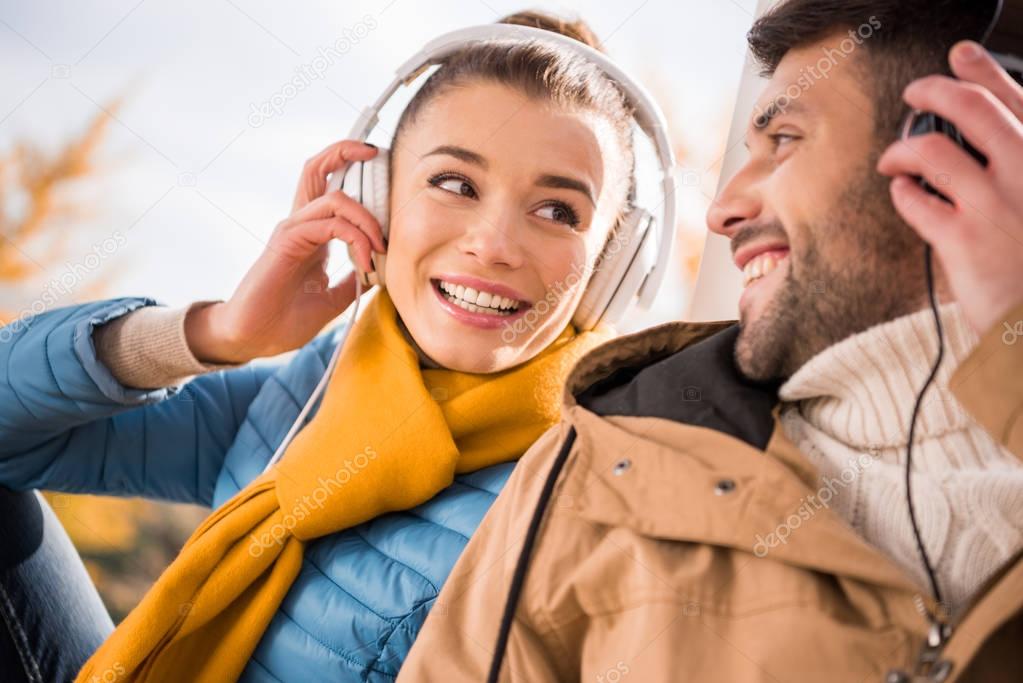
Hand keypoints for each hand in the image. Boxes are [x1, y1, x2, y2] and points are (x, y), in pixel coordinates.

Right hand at [187, 141, 382, 362]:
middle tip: (377, 153)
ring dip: (366, 219)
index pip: (329, 186)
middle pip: (317, 169)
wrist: (254, 338)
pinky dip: (355, 238)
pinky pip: (328, 224)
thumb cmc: (286, 319)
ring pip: (334, 198)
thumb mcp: (334, 298)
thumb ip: (355, 280)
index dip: (351, 167)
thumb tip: (382, 272)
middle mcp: (301, 224)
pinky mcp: (287, 243)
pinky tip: (365, 261)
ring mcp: (292, 231)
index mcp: (312, 233)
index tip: (383, 174)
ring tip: (379, 249)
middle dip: (347, 150)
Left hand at [877, 40, 1022, 335]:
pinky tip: (900, 191)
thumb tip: (981, 142)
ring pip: (932, 151)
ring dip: (903, 149)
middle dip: (933, 91)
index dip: (983, 72)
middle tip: (913, 93)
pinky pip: (916, 200)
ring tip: (893, 158)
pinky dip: (902, 191)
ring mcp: (995, 205)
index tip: (960, 55)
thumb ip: (1017, 168)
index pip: (1016, 100)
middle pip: (971, 109)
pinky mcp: (963, 240)